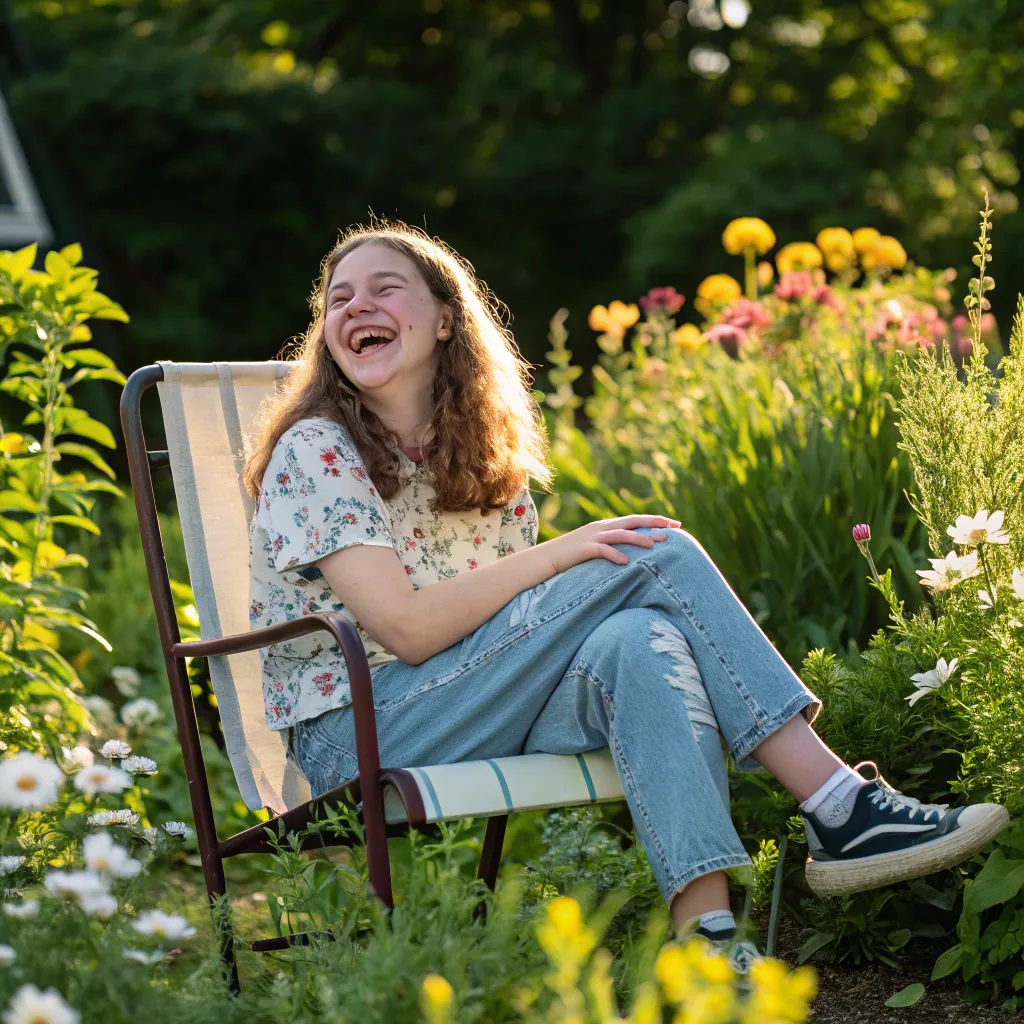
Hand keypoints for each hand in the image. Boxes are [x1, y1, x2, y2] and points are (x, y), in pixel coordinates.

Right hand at [545, 515, 681, 573]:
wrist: (544, 559)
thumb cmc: (571, 557)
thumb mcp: (594, 548)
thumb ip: (611, 546)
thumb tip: (632, 553)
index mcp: (606, 526)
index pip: (635, 519)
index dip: (655, 520)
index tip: (675, 524)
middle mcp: (601, 528)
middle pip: (632, 522)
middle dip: (654, 524)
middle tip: (674, 528)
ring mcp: (592, 537)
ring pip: (620, 535)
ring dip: (638, 539)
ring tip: (654, 546)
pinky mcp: (583, 549)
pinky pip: (602, 551)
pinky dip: (615, 555)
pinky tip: (627, 563)